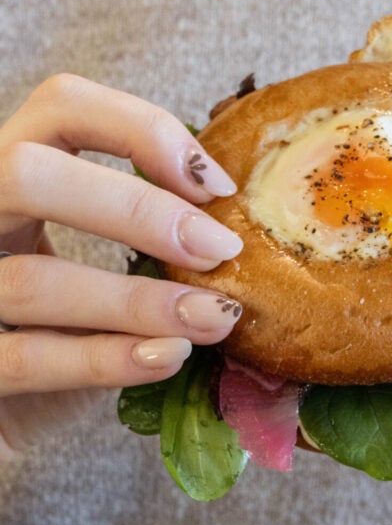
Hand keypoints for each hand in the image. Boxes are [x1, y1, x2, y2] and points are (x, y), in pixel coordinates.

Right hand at [0, 74, 242, 457]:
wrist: (6, 416)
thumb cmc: (59, 336)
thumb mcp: (95, 272)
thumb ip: (142, 243)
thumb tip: (235, 231)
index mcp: (11, 181)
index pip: (62, 108)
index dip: (141, 128)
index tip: (216, 185)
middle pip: (28, 174)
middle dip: (134, 208)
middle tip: (218, 249)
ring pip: (35, 281)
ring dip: (140, 301)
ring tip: (214, 317)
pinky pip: (31, 360)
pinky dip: (108, 359)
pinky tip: (168, 356)